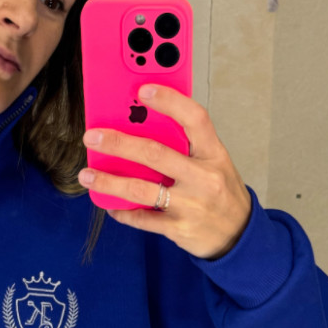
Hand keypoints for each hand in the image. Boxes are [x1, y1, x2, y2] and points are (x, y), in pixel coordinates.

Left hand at [78, 84, 252, 260]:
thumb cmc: (221, 192)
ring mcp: (191, 205)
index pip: (194, 119)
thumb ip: (187, 147)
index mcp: (214, 153)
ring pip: (141, 190)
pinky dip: (123, 212)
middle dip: (119, 144)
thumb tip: (141, 127)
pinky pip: (142, 219)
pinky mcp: (179, 229)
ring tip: (86, 176)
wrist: (240, 236)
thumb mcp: (215, 163)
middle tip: (92, 137)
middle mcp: (203, 177)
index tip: (143, 90)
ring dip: (109, 182)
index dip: (169, 101)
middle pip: (155, 154)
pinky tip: (110, 205)